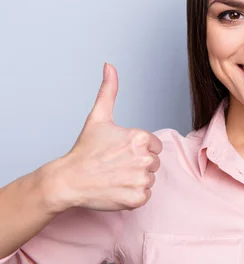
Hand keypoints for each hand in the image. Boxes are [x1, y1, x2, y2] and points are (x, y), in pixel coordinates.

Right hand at [43, 63, 162, 212]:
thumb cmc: (84, 150)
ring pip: (149, 179)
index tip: (119, 152)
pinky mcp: (137, 198)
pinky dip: (133, 196)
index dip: (138, 150)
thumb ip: (108, 90)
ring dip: (135, 180)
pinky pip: (145, 196)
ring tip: (114, 176)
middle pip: (153, 163)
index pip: (154, 146)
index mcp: (141, 138)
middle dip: (137, 164)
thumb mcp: (98, 117)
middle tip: (115, 165)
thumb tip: (109, 65)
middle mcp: (144, 158)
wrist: (68, 180)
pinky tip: (116, 189)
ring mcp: (141, 180)